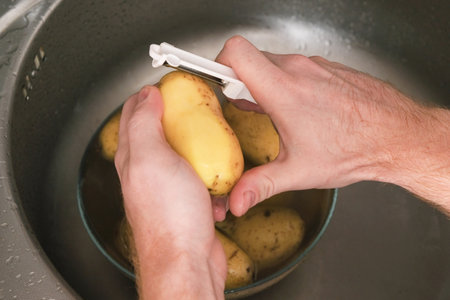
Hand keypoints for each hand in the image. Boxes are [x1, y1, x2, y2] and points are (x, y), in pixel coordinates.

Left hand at [115, 86, 225, 298]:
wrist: (187, 261)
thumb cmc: (169, 216)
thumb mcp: (152, 159)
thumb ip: (145, 124)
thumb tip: (147, 95)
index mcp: (133, 157)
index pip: (135, 113)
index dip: (151, 94)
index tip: (172, 85)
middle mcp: (147, 171)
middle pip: (162, 132)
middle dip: (182, 121)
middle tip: (201, 112)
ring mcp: (168, 188)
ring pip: (187, 157)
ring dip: (203, 154)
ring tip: (216, 152)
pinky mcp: (188, 203)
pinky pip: (202, 183)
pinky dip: (212, 182)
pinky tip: (218, 190)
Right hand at [216, 36, 449, 215]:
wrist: (397, 135)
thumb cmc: (353, 149)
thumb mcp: (299, 172)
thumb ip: (260, 185)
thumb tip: (237, 201)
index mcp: (282, 90)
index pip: (235, 51)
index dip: (218, 63)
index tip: (217, 84)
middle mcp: (297, 70)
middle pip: (250, 58)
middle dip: (240, 80)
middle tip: (247, 107)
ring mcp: (315, 66)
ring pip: (273, 62)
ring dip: (265, 83)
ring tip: (275, 112)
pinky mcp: (327, 68)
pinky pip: (296, 67)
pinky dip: (287, 82)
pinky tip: (300, 108)